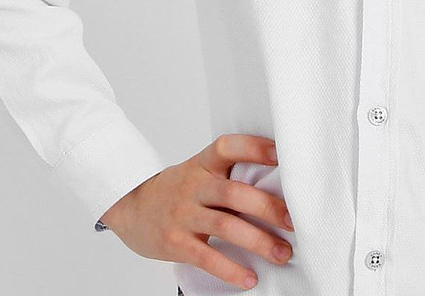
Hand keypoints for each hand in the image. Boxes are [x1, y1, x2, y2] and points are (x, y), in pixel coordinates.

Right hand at [97, 133, 294, 289]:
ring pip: (226, 226)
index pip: (228, 147)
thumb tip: (277, 187)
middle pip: (234, 193)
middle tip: (293, 222)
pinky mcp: (176, 242)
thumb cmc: (177, 189)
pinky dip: (231, 269)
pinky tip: (250, 277)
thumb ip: (228, 176)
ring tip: (282, 253)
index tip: (281, 153)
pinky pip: (207, 258)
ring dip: (259, 242)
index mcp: (203, 163)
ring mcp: (183, 214)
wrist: (131, 207)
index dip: (254, 147)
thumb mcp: (198, 172)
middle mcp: (194, 186)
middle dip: (268, 208)